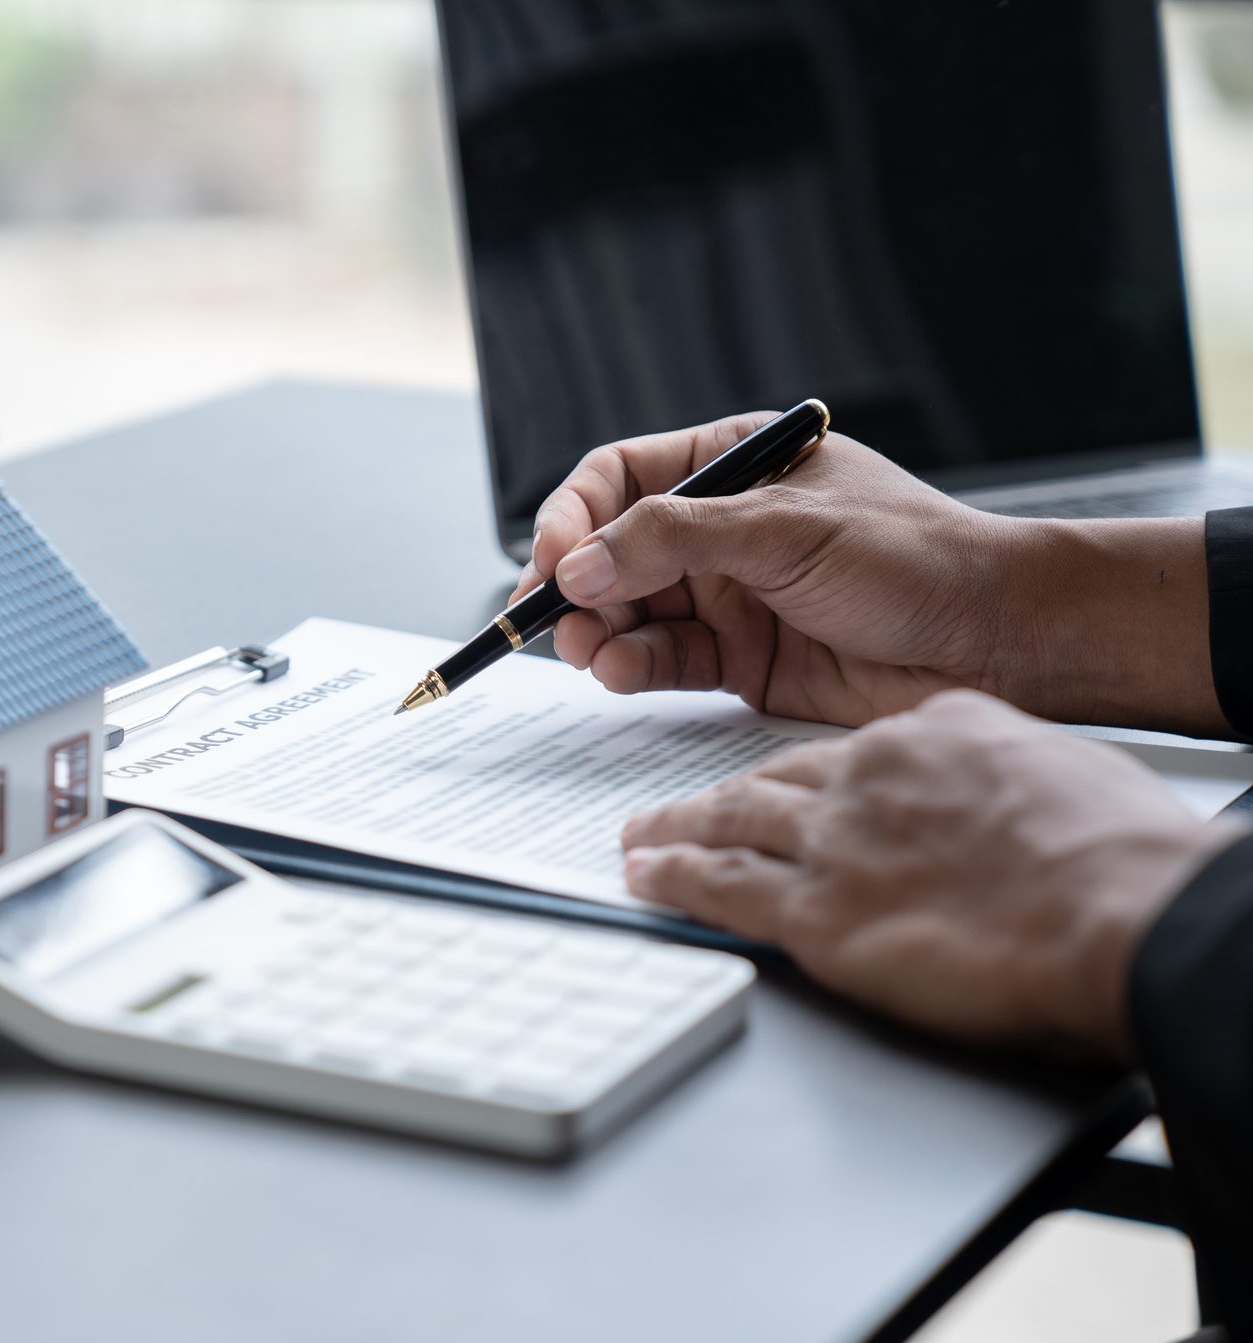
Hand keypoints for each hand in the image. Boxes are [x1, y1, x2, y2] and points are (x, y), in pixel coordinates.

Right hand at [518, 415, 1221, 733]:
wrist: (997, 640)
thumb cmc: (916, 558)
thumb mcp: (783, 530)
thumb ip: (672, 540)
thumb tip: (576, 562)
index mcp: (735, 466)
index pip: (620, 477)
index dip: (572, 516)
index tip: (549, 559)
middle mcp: (722, 530)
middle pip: (609, 551)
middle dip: (574, 585)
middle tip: (551, 620)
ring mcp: (728, 596)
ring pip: (626, 611)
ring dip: (597, 632)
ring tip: (590, 654)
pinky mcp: (739, 660)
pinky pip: (661, 660)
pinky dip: (631, 668)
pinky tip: (622, 674)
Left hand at [621, 690, 1238, 1059]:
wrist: (1127, 908)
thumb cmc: (1121, 855)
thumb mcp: (1059, 776)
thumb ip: (1001, 785)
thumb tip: (994, 812)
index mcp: (936, 733)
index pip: (846, 749)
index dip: (806, 774)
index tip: (787, 784)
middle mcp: (871, 775)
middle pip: (772, 779)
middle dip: (717, 793)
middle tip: (676, 803)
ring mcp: (836, 842)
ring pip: (731, 823)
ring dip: (677, 829)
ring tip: (640, 835)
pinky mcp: (817, 911)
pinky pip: (720, 886)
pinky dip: (674, 878)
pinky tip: (646, 877)